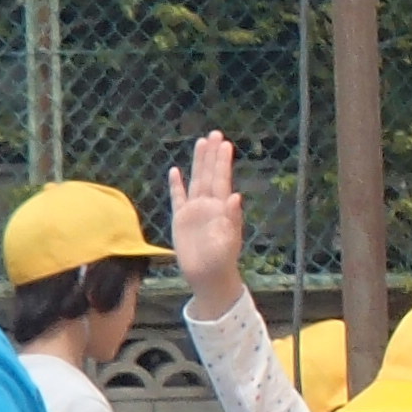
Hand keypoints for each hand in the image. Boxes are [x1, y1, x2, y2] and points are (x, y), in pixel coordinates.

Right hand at [167, 133, 246, 305]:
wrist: (208, 277)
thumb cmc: (222, 260)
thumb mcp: (229, 240)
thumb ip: (232, 218)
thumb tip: (235, 196)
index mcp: (221, 208)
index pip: (222, 180)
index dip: (222, 162)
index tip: (225, 143)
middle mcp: (208, 205)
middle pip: (209, 175)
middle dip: (212, 155)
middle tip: (215, 134)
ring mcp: (194, 211)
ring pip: (195, 181)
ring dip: (198, 163)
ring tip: (200, 143)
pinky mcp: (181, 219)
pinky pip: (177, 198)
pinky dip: (176, 185)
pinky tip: (175, 171)